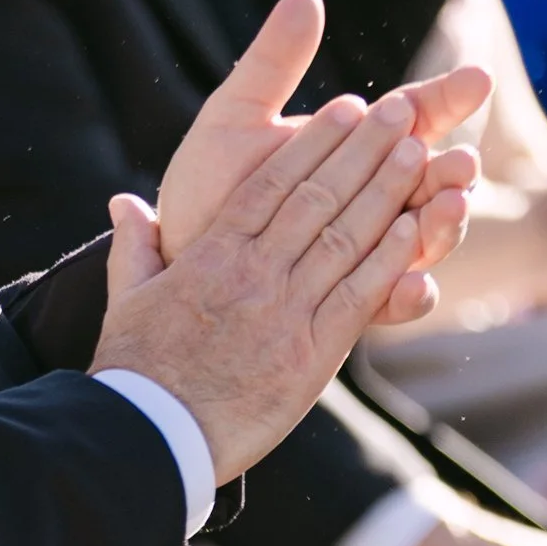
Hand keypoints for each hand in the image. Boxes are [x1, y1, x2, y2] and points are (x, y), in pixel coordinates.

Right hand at [100, 79, 483, 480]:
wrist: (152, 436)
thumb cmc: (136, 369)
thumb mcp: (126, 297)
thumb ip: (133, 245)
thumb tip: (125, 203)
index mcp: (212, 253)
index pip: (271, 184)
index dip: (313, 143)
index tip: (345, 109)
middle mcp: (254, 273)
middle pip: (317, 198)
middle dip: (363, 150)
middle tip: (398, 111)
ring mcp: (285, 312)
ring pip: (344, 238)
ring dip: (387, 192)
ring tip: (421, 151)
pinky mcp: (310, 355)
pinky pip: (357, 296)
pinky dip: (389, 259)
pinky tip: (417, 227)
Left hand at [157, 0, 485, 281]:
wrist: (175, 254)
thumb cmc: (207, 184)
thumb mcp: (235, 118)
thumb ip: (274, 62)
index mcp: (354, 148)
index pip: (415, 116)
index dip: (448, 98)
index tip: (477, 78)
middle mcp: (373, 199)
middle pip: (431, 180)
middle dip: (452, 171)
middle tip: (464, 161)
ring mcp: (367, 250)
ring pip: (423, 239)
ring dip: (443, 225)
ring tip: (449, 209)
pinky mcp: (351, 303)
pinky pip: (390, 302)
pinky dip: (407, 292)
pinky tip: (412, 281)